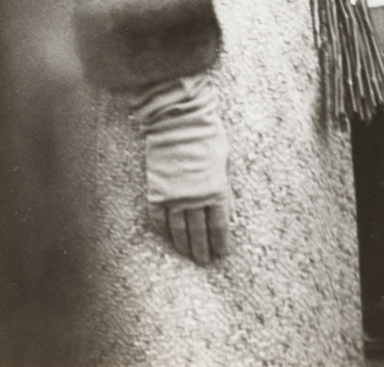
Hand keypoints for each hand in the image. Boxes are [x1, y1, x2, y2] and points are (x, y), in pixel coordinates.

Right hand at [129, 72, 230, 264]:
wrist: (179, 120)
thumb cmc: (208, 135)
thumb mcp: (225, 160)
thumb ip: (225, 186)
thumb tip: (227, 210)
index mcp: (216, 189)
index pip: (219, 225)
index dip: (220, 242)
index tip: (221, 254)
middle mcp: (194, 198)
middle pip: (198, 232)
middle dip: (202, 249)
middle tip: (203, 262)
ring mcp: (173, 196)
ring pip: (178, 229)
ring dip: (183, 244)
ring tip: (187, 255)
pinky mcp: (156, 191)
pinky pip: (158, 218)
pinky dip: (163, 231)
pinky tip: (167, 238)